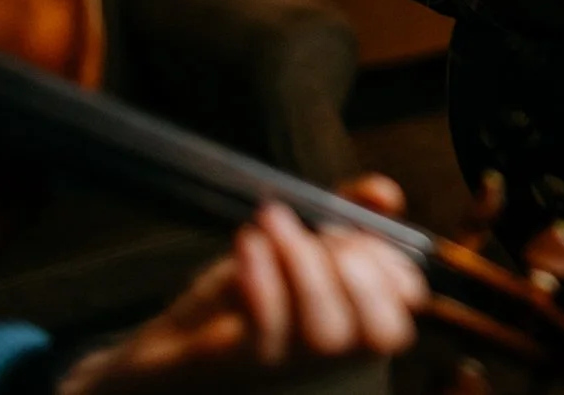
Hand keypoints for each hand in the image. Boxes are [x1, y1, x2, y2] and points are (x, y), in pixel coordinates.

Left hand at [58, 176, 427, 394]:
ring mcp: (283, 371)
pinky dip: (263, 278)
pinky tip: (248, 245)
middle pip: (380, 334)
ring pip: (326, 334)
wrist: (161, 354)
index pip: (402, 317)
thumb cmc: (231, 305)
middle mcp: (323, 364)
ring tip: (272, 225)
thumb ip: (343, 214)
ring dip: (306, 264)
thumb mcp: (293, 247)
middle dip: (359, 268)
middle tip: (321, 232)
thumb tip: (387, 192)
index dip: (393, 271)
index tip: (357, 232)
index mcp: (346, 332)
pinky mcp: (236, 368)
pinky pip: (265, 336)